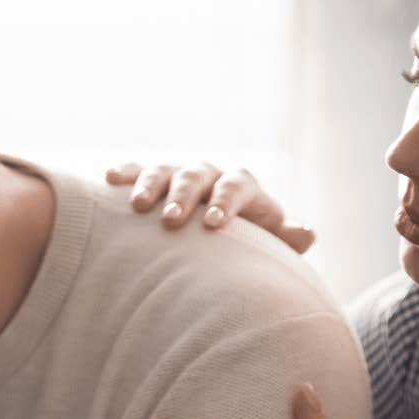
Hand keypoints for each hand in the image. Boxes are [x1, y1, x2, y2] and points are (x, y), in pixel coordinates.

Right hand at [105, 162, 314, 253]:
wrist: (217, 238)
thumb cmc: (244, 248)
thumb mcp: (266, 246)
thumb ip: (284, 240)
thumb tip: (308, 232)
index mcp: (241, 188)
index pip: (237, 186)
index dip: (225, 202)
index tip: (212, 225)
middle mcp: (210, 176)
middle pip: (197, 175)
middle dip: (184, 194)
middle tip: (170, 219)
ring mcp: (179, 176)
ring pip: (165, 170)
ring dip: (151, 184)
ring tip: (138, 207)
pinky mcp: (152, 181)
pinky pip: (137, 170)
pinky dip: (126, 173)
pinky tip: (109, 178)